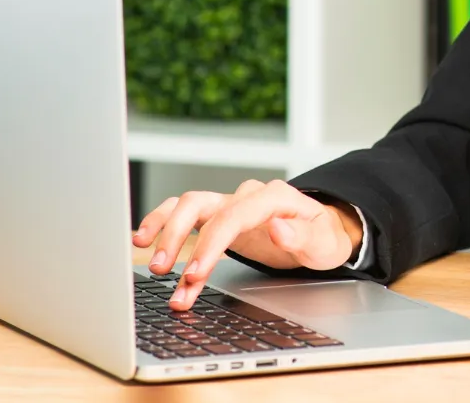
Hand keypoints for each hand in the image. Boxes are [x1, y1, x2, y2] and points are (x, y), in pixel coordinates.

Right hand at [132, 180, 362, 309]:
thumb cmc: (322, 238)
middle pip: (202, 204)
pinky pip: (185, 215)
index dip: (211, 244)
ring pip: (187, 206)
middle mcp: (247, 196)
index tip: (194, 273)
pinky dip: (163, 225)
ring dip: (165, 232)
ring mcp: (231, 204)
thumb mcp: (324, 243)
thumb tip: (278, 228)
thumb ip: (304, 237)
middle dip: (178, 237)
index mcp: (274, 197)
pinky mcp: (218, 217)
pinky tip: (144, 240)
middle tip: (163, 271)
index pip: (234, 215)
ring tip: (152, 263)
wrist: (320, 234)